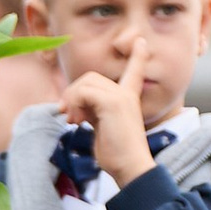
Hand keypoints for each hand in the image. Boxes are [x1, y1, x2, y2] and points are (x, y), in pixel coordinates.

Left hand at [58, 50, 155, 187]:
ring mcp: (120, 96)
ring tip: (75, 121)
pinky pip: (83, 92)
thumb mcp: (104, 128)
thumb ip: (94, 112)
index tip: (140, 42)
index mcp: (129, 98)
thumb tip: (74, 107)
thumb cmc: (117, 154)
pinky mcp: (113, 103)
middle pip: (90, 78)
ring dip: (72, 101)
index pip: (135, 72)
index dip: (137, 57)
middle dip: (74, 93)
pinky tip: (78, 121)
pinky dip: (74, 104)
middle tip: (70, 116)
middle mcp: (126, 93)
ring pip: (85, 83)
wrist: (130, 167)